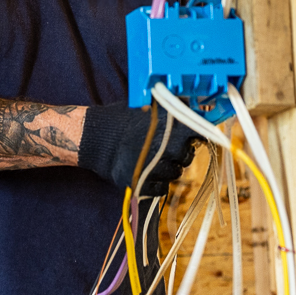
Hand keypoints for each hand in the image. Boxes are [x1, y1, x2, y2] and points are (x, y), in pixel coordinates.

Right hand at [78, 102, 199, 195]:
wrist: (96, 138)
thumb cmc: (122, 119)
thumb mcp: (149, 106)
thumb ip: (172, 108)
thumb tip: (195, 107)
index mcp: (172, 128)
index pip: (200, 133)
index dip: (198, 134)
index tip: (194, 135)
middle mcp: (169, 149)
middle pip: (188, 156)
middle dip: (180, 152)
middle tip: (167, 146)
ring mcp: (157, 168)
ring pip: (176, 173)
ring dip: (169, 167)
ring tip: (154, 158)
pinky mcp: (145, 184)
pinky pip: (162, 188)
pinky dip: (158, 182)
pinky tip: (147, 170)